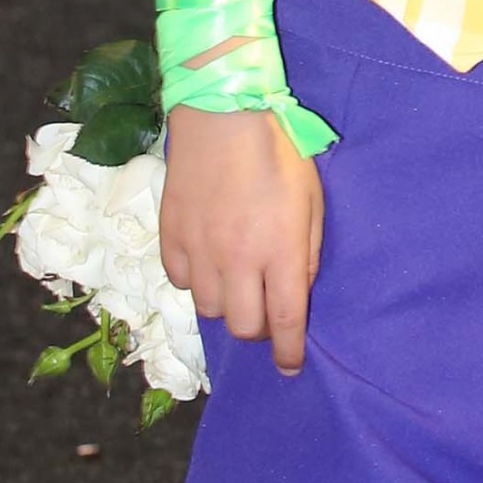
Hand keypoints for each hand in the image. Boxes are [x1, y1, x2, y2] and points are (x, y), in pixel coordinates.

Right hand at [159, 102, 323, 374]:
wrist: (224, 115)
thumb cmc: (280, 152)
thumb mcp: (311, 200)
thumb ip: (307, 252)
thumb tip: (297, 289)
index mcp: (279, 251)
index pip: (284, 321)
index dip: (288, 352)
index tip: (290, 367)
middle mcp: (237, 260)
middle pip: (243, 325)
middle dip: (258, 327)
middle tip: (265, 308)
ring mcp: (199, 250)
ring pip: (208, 308)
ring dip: (226, 303)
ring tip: (236, 280)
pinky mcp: (170, 236)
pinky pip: (179, 280)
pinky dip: (194, 279)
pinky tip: (205, 259)